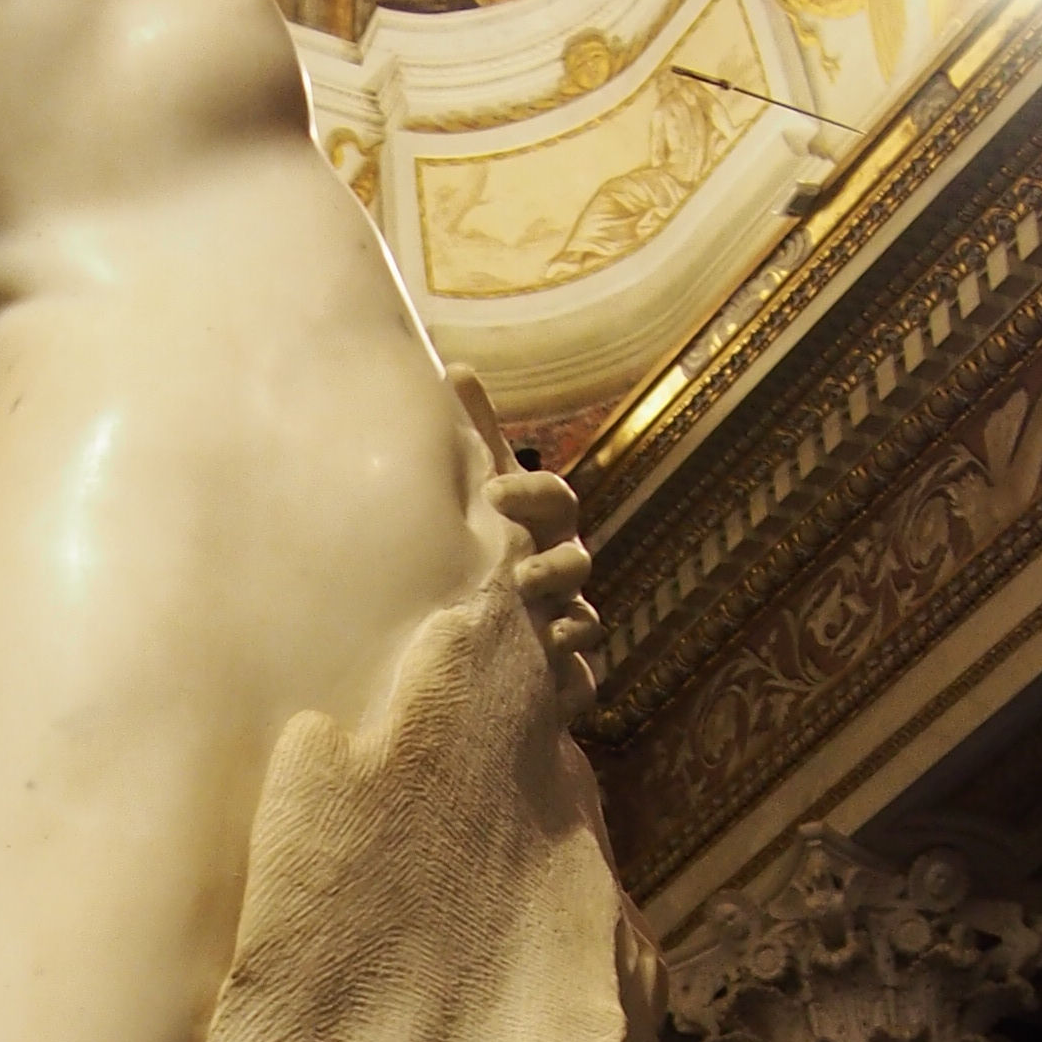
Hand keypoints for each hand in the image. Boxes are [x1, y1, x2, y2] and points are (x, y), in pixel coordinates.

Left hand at [486, 459, 599, 723]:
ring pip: (584, 617)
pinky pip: (581, 675)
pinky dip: (569, 672)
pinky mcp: (564, 670)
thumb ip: (474, 433)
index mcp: (540, 526)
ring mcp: (566, 619)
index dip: (532, 493)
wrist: (492, 626)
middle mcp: (560, 571)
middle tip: (520, 572)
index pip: (553, 499)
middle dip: (555, 563)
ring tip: (532, 627)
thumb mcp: (478, 490)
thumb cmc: (485, 542)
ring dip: (565, 617)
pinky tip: (547, 670)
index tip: (496, 493)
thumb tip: (457, 367)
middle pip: (577, 559)